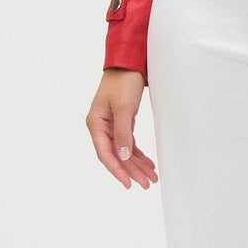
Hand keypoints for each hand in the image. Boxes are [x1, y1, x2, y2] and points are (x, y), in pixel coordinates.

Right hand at [88, 67, 158, 188]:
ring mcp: (111, 125)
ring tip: (151, 177)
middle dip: (131, 170)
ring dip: (137, 164)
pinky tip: (148, 164)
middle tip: (147, 184)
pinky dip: (138, 153)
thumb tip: (123, 156)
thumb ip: (123, 133)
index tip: (129, 183)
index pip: (105, 153)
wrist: (128, 63)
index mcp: (95, 124)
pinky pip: (129, 143)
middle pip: (116, 155)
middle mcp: (101, 127)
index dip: (117, 170)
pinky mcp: (122, 122)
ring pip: (124, 151)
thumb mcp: (124, 108)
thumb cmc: (123, 81)